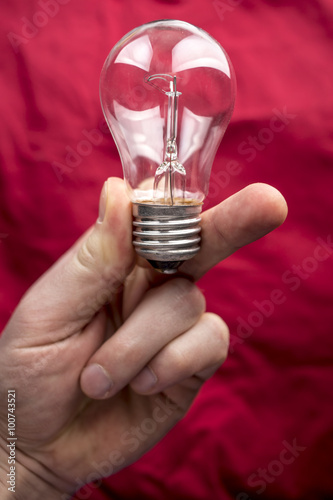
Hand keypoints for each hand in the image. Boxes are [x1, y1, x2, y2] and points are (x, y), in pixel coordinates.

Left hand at [0, 178, 286, 498]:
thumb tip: (121, 190)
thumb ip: (95, 257)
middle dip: (234, 223)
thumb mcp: (50, 310)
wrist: (39, 443)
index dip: (175, 200)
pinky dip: (172, 362)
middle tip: (270, 202)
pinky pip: (208, 342)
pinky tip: (141, 384)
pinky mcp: (191, 364)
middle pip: (201, 243)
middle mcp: (151, 286)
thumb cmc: (30, 370)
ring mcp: (174, 326)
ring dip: (141, 341)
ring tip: (99, 377)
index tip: (184, 182)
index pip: (155, 220)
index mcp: (115, 263)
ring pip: (189, 301)